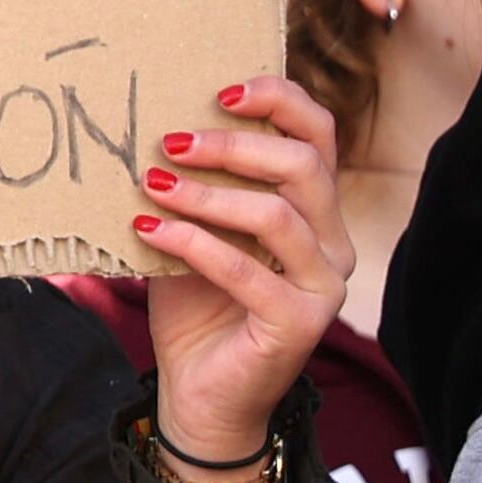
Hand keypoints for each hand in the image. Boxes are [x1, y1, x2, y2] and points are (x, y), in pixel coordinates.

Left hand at [140, 76, 350, 476]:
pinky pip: (250, 271)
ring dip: (208, 194)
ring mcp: (323, 285)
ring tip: (152, 184)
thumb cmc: (195, 304)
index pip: (319, 136)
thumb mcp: (191, 231)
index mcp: (312, 211)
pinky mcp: (300, 323)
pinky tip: (150, 230)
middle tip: (171, 141)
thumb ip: (190, 185)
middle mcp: (331, 243)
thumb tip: (150, 125)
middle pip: (305, 166)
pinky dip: (196, 243)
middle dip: (235, 145)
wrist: (199, 392)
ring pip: (279, 215)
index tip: (220, 90)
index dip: (278, 101)